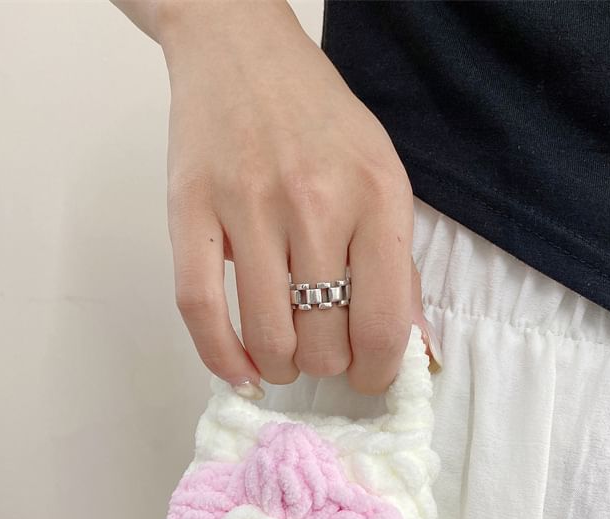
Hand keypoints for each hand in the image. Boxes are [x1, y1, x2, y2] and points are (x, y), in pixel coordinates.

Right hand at [145, 0, 439, 394]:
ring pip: (266, 335)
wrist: (243, 52)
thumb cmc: (323, 124)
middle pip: (323, 341)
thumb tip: (418, 351)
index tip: (368, 376)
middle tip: (323, 352)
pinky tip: (238, 370)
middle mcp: (316, 204)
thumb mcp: (384, 182)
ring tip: (284, 356)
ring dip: (280, 366)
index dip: (378, 372)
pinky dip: (220, 356)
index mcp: (377, 199)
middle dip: (326, 366)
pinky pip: (200, 308)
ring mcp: (248, 206)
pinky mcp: (190, 209)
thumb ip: (401, 270)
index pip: (383, 323)